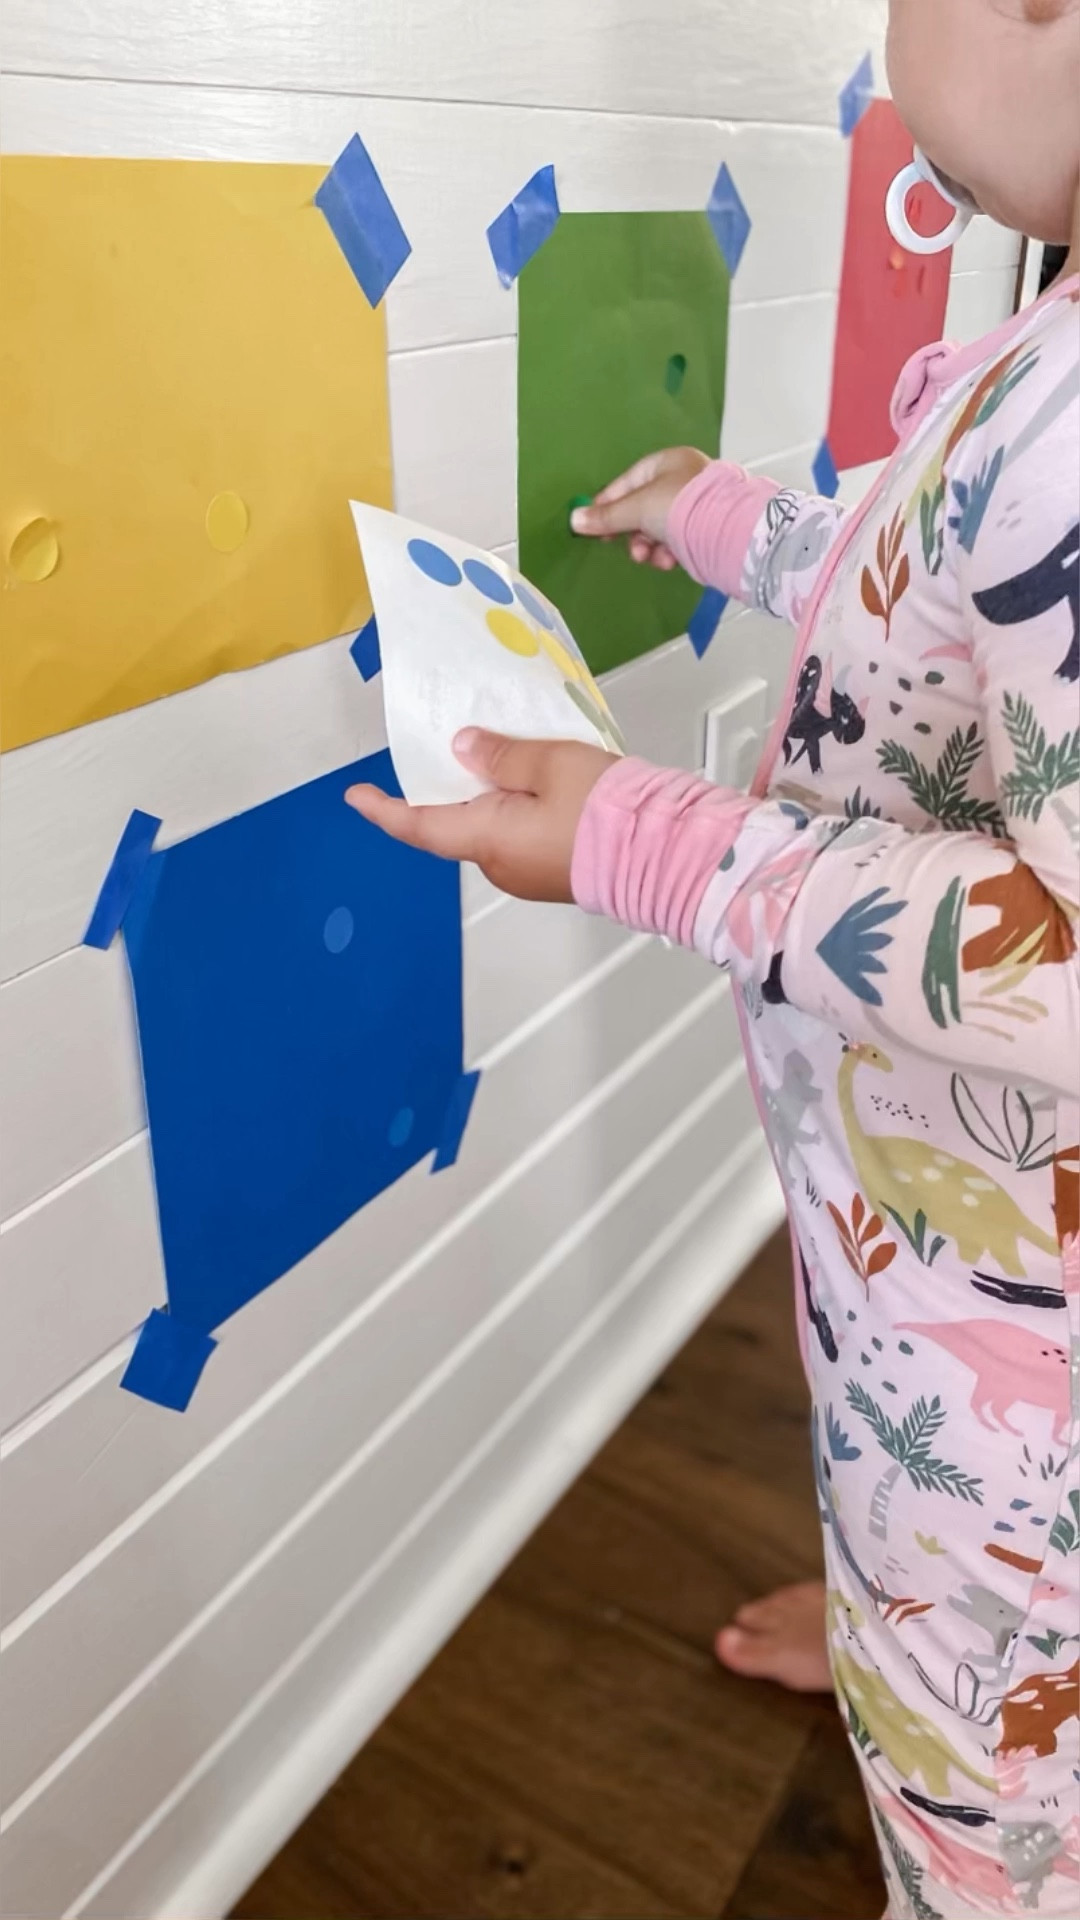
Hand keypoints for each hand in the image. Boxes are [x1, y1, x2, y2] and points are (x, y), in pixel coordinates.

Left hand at [345, 729, 615, 902]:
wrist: (665, 856)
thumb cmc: (603, 808)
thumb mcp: (549, 763)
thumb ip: (501, 755)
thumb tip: (462, 748)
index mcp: (486, 837)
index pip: (417, 825)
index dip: (382, 809)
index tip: (355, 795)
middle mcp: (499, 865)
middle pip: (454, 827)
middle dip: (444, 794)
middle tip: (446, 754)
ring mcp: (527, 876)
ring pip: (490, 832)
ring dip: (484, 801)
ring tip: (497, 761)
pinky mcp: (555, 875)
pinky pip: (519, 839)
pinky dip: (511, 812)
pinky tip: (533, 787)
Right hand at [570, 446, 709, 569]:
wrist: (727, 532)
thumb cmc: (679, 508)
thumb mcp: (638, 508)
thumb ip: (607, 516)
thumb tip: (574, 520)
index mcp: (668, 462)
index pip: (628, 481)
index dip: (608, 504)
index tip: (593, 526)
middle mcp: (684, 479)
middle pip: (643, 507)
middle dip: (632, 532)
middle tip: (628, 549)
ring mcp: (697, 505)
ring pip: (659, 528)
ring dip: (649, 546)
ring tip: (649, 557)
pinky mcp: (706, 529)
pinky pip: (677, 540)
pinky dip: (669, 552)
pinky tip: (670, 561)